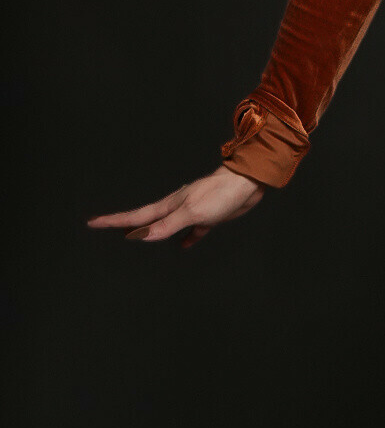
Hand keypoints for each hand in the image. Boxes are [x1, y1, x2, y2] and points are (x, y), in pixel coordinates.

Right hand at [87, 167, 264, 248]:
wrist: (247, 183)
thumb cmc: (219, 195)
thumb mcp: (191, 212)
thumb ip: (167, 225)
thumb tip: (141, 237)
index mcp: (169, 206)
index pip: (136, 217)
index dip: (113, 221)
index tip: (93, 222)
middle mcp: (176, 207)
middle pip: (145, 219)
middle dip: (123, 224)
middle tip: (104, 225)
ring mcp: (191, 210)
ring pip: (166, 224)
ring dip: (151, 231)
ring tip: (138, 237)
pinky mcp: (208, 216)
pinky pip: (192, 230)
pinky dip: (186, 237)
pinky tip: (185, 244)